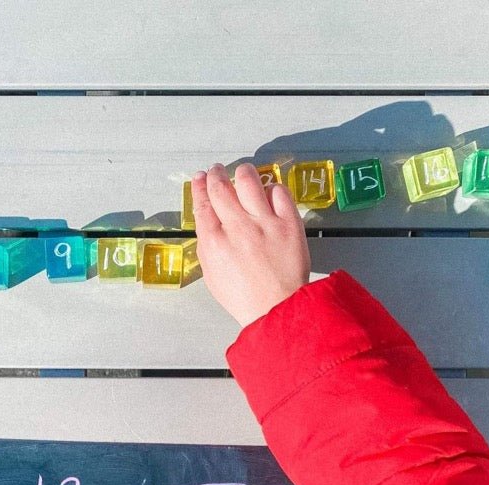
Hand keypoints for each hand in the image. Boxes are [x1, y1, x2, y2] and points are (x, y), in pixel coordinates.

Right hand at [192, 162, 310, 327]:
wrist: (277, 309)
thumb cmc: (244, 297)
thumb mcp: (212, 275)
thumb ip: (208, 245)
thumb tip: (207, 220)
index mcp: (214, 243)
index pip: (202, 204)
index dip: (199, 186)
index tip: (199, 178)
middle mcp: (237, 228)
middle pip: (221, 187)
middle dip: (216, 174)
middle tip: (217, 171)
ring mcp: (265, 223)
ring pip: (249, 180)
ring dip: (243, 173)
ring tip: (243, 174)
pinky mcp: (289, 223)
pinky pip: (279, 191)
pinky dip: (271, 188)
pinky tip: (268, 194)